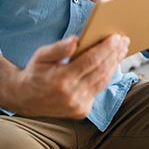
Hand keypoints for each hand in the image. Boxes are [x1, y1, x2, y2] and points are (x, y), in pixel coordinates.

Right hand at [12, 34, 128, 118]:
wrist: (24, 98)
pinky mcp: (81, 111)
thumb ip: (59, 48)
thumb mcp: (42, 55)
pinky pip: (98, 90)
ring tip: (121, 50)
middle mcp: (72, 95)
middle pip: (101, 70)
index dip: (106, 48)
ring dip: (114, 64)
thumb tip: (76, 40)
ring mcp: (78, 106)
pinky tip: (111, 64)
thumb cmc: (34, 72)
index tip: (116, 37)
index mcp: (62, 80)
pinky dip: (106, 75)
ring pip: (103, 81)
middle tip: (124, 40)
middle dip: (114, 54)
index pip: (91, 61)